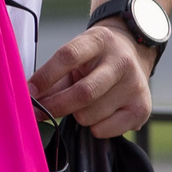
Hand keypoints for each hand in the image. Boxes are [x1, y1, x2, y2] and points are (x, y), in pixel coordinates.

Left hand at [32, 23, 155, 139]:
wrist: (133, 54)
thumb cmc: (95, 60)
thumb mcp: (76, 58)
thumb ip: (53, 79)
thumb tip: (30, 103)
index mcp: (99, 41)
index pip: (68, 56)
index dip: (45, 76)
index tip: (28, 91)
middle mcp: (121, 62)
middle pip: (83, 93)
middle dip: (56, 106)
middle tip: (41, 111)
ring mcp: (135, 85)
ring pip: (90, 115)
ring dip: (77, 116)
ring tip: (84, 104)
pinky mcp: (142, 108)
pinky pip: (105, 130)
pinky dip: (94, 128)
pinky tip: (99, 114)